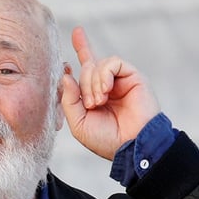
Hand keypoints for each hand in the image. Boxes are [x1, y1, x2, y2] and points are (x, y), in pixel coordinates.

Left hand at [61, 26, 160, 159]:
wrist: (130, 145)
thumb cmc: (107, 140)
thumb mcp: (78, 124)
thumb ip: (69, 101)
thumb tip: (65, 77)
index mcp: (94, 96)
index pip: (86, 69)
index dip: (79, 53)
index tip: (66, 61)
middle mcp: (107, 86)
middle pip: (87, 68)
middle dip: (84, 85)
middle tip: (91, 104)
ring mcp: (119, 81)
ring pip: (98, 64)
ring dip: (93, 83)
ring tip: (100, 101)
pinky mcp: (133, 76)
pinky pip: (113, 62)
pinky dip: (105, 74)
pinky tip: (106, 90)